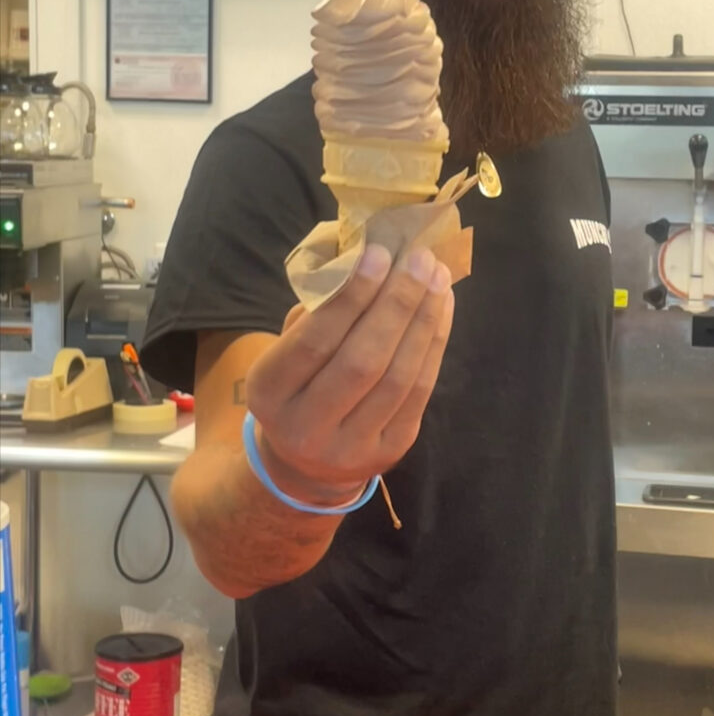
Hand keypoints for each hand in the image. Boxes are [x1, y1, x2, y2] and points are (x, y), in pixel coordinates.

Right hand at [244, 245, 453, 504]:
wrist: (305, 461)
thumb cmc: (297, 383)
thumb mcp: (286, 348)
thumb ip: (317, 309)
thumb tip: (365, 258)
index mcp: (269, 393)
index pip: (316, 340)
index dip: (352, 296)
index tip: (380, 253)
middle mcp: (306, 427)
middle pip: (362, 361)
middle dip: (396, 303)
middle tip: (419, 258)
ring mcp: (352, 447)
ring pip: (398, 377)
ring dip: (423, 319)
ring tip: (437, 276)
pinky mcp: (391, 451)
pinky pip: (420, 392)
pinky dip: (435, 343)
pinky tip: (442, 307)